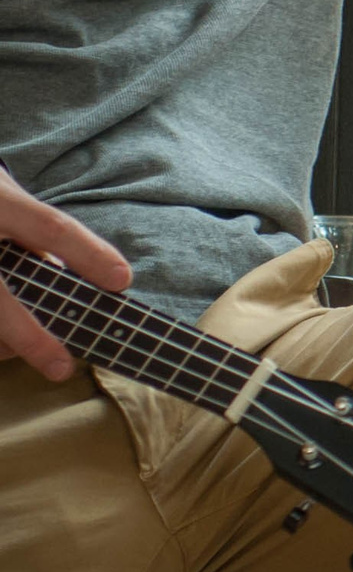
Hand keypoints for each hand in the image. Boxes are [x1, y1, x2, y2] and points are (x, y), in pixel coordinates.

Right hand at [0, 165, 124, 382]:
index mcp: (0, 203)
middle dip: (31, 338)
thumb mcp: (10, 202)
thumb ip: (37, 237)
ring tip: (31, 352)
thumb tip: (71, 281)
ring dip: (8, 343)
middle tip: (62, 368)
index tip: (122, 280)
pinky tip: (7, 344)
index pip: (50, 228)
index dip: (86, 253)